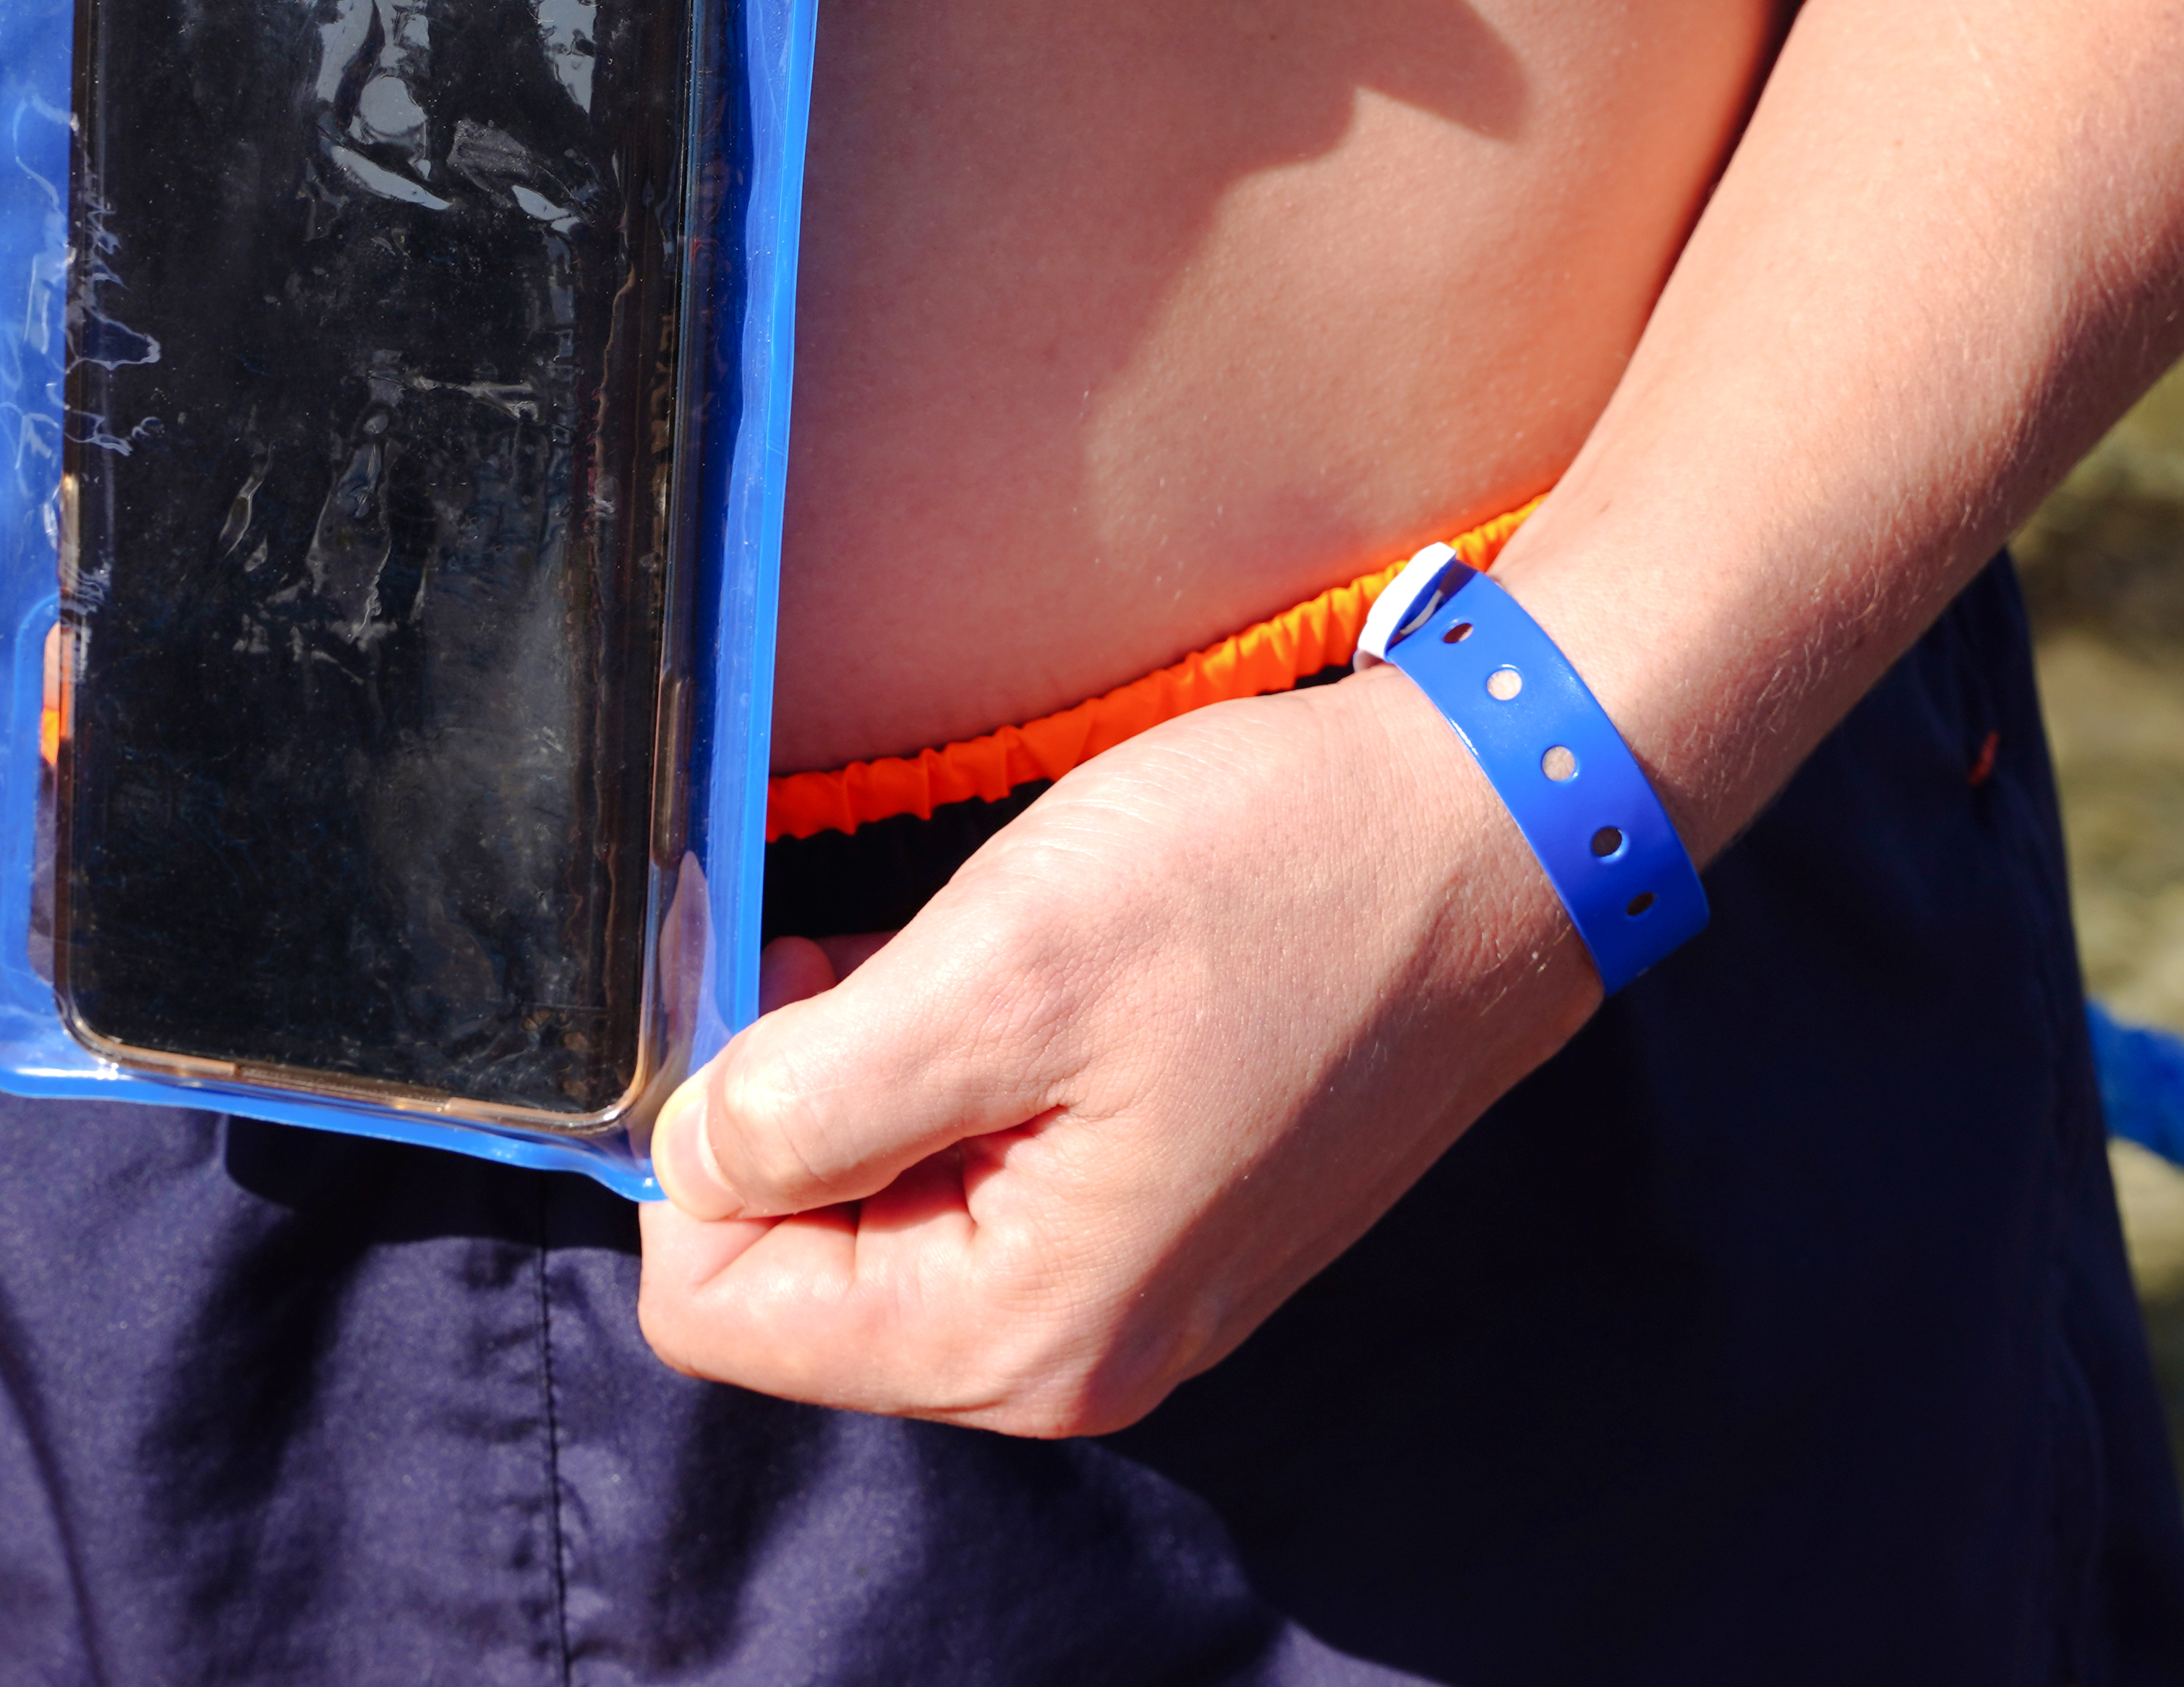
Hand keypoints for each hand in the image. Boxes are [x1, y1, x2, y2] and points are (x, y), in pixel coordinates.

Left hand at [638, 667, 1601, 1435]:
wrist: (1494, 831)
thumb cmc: (1271, 883)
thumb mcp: (1002, 968)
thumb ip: (813, 1094)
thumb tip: (689, 1161)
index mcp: (1023, 1333)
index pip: (721, 1318)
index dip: (694, 1147)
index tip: (753, 993)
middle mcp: (1076, 1351)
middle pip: (801, 1278)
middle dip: (786, 1112)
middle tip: (840, 948)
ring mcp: (1133, 1289)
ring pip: (888, 1214)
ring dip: (871, 1077)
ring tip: (941, 947)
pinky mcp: (1166, 1212)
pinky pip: (984, 1177)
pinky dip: (958, 1071)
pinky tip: (1008, 967)